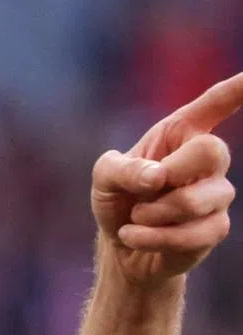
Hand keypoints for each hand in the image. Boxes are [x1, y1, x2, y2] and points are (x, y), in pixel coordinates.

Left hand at [92, 71, 242, 287]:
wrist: (119, 245)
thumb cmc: (117, 200)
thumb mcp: (104, 178)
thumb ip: (122, 168)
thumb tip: (157, 176)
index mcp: (181, 132)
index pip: (215, 103)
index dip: (236, 89)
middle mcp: (206, 158)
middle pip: (212, 151)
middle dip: (173, 172)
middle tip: (145, 189)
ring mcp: (216, 193)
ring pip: (197, 201)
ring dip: (154, 213)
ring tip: (135, 217)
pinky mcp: (214, 228)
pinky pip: (194, 234)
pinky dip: (154, 238)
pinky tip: (134, 236)